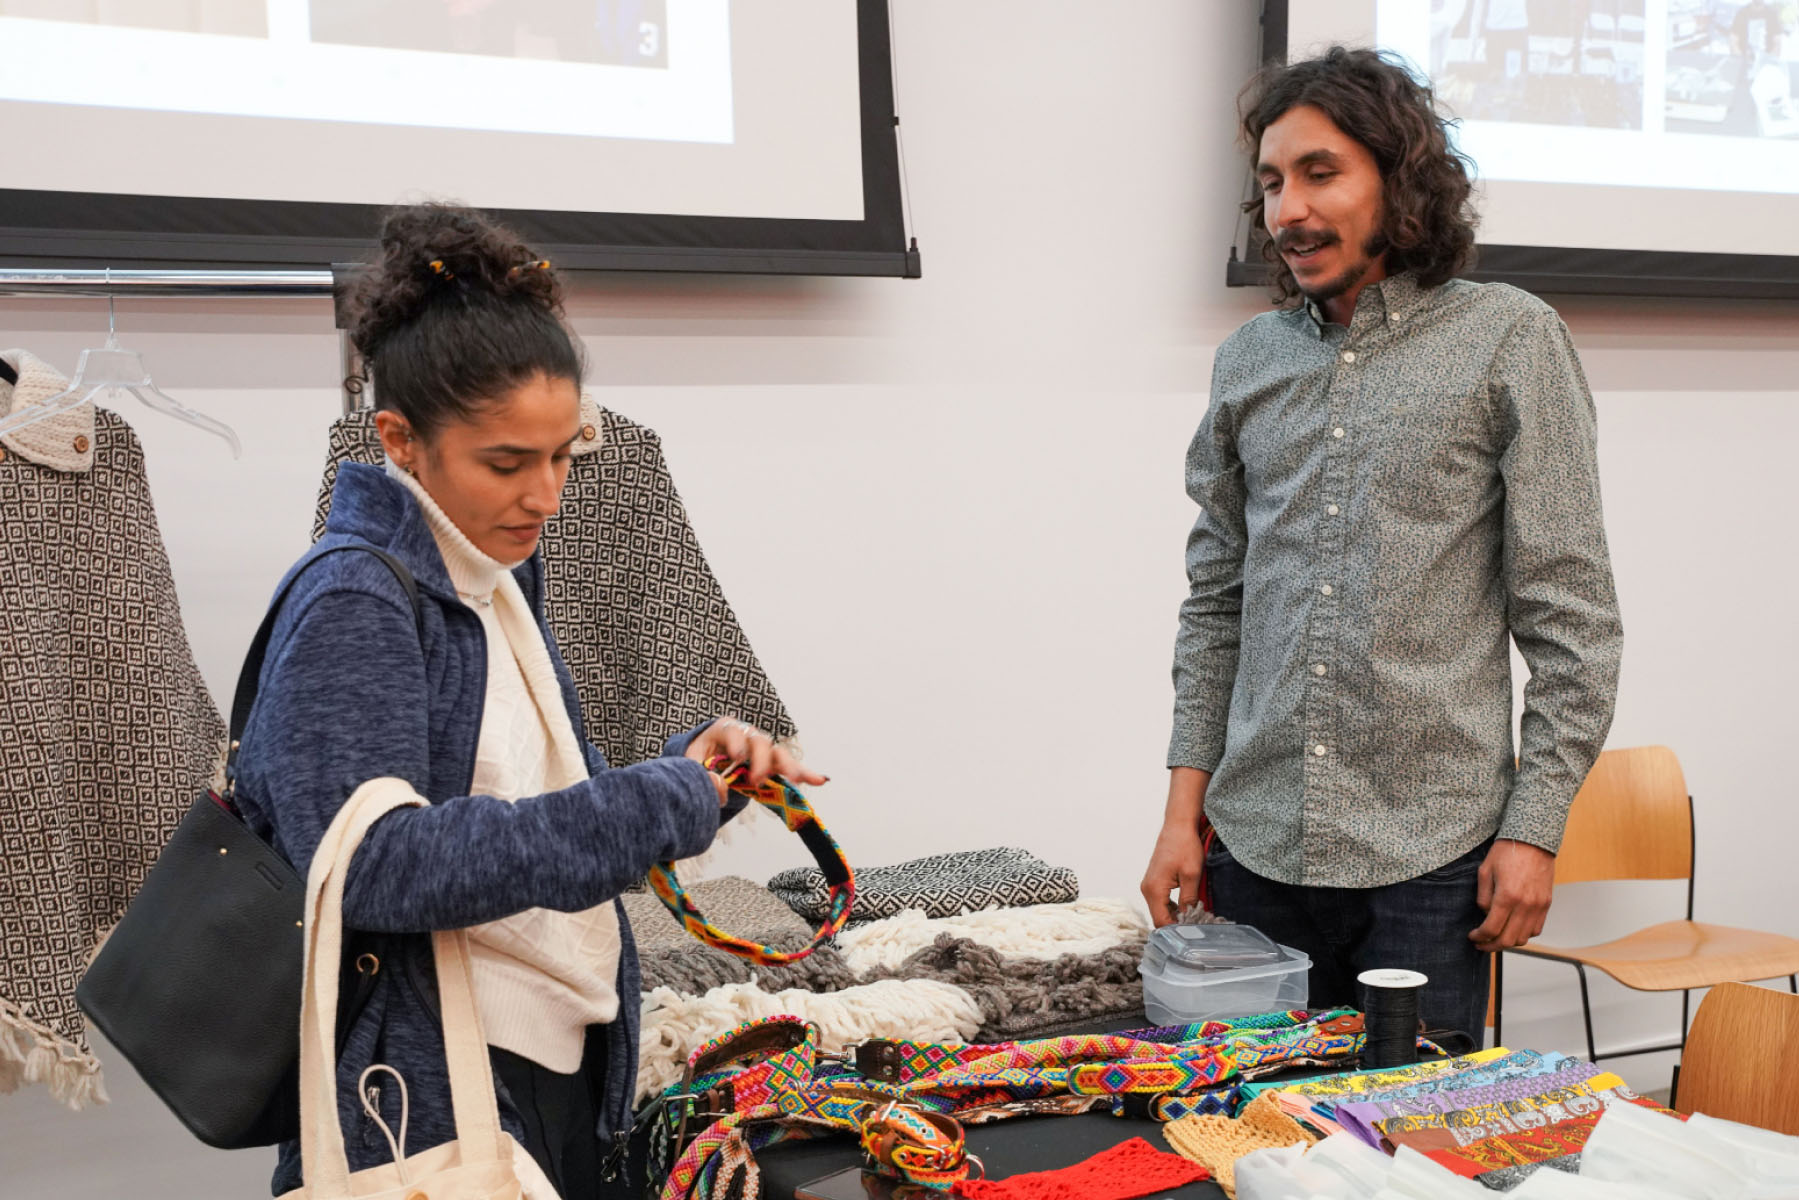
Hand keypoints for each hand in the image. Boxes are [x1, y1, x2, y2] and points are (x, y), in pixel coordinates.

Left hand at [684, 718, 826, 805]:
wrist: (705, 762)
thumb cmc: (697, 760)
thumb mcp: (690, 765)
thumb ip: (700, 776)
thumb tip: (719, 789)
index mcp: (724, 729)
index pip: (732, 731)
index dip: (736, 743)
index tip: (737, 757)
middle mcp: (747, 736)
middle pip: (759, 742)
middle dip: (761, 760)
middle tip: (758, 778)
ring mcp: (762, 750)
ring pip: (778, 754)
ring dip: (788, 766)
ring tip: (797, 780)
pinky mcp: (772, 764)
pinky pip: (789, 768)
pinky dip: (805, 773)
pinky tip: (820, 780)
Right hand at [1141, 821, 1205, 928]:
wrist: (1178, 826)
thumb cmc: (1184, 846)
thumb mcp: (1191, 875)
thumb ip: (1189, 899)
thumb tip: (1189, 918)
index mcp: (1154, 889)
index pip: (1161, 921)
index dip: (1177, 930)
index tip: (1193, 932)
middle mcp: (1147, 889)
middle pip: (1159, 917)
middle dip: (1176, 924)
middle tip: (1196, 926)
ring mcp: (1149, 885)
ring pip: (1160, 910)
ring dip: (1175, 916)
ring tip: (1194, 917)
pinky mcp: (1154, 881)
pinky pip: (1161, 901)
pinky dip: (1172, 907)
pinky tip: (1186, 906)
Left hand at [1470, 839, 1556, 950]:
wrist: (1533, 841)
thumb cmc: (1506, 853)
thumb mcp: (1485, 871)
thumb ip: (1483, 897)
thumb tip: (1485, 915)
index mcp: (1507, 896)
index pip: (1492, 929)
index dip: (1480, 937)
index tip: (1473, 937)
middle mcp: (1525, 905)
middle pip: (1508, 939)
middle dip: (1491, 945)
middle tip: (1481, 944)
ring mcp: (1538, 906)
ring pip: (1524, 938)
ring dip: (1508, 942)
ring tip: (1495, 938)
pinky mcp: (1546, 904)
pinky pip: (1536, 929)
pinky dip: (1524, 934)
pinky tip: (1512, 928)